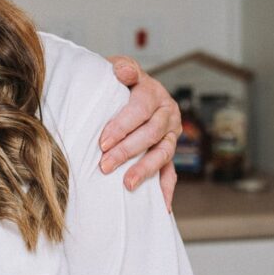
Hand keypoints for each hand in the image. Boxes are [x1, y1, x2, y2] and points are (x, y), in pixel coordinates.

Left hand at [100, 55, 180, 209]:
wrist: (131, 90)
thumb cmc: (119, 83)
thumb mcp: (119, 68)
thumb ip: (122, 68)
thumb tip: (122, 71)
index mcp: (154, 93)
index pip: (140, 110)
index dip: (122, 126)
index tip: (102, 142)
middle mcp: (167, 113)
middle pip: (150, 134)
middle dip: (127, 150)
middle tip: (105, 165)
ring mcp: (171, 135)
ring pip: (163, 154)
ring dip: (145, 170)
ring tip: (127, 184)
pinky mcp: (168, 152)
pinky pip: (171, 172)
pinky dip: (167, 189)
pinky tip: (161, 206)